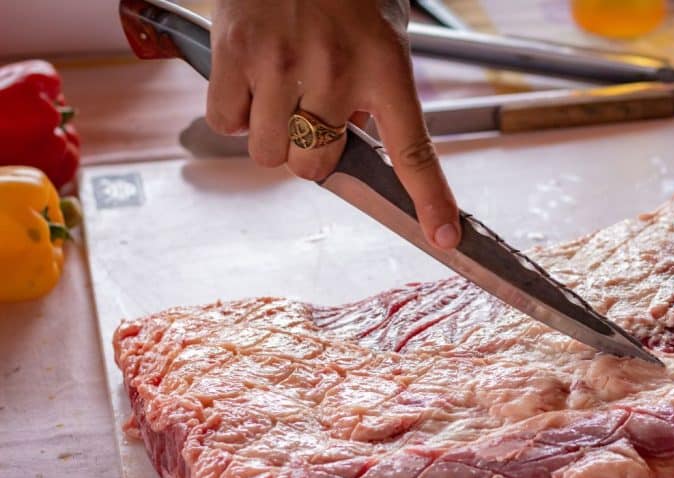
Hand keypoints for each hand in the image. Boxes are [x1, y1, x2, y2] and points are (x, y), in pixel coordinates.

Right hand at [206, 0, 460, 248]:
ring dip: (270, 136)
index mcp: (386, 67)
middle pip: (312, 167)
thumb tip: (348, 150)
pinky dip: (234, 112)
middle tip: (309, 116)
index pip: (415, 151)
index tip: (443, 238)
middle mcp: (336, 70)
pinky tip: (249, 79)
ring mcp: (281, 63)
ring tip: (278, 92)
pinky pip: (226, 121)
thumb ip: (374, 97)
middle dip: (309, 153)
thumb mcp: (382, 38)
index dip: (430, 201)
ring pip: (266, 153)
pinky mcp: (235, 51)